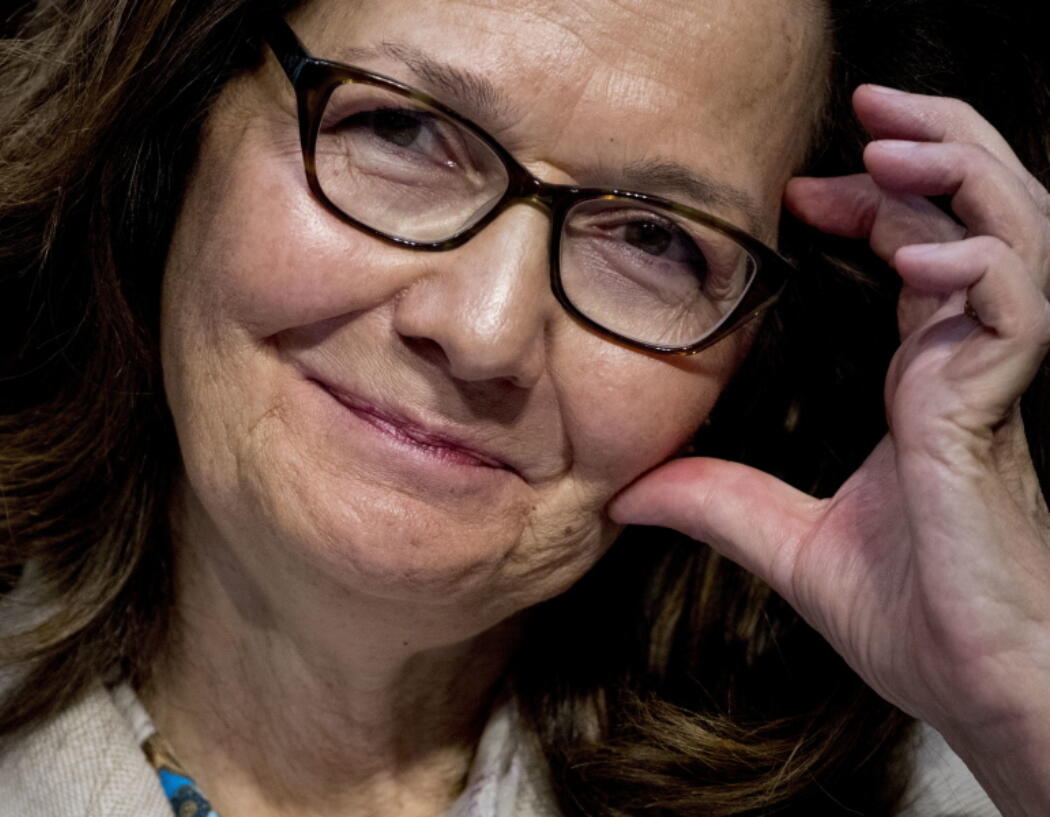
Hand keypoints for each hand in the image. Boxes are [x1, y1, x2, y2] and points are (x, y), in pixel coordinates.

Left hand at [609, 85, 1049, 813]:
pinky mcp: (1000, 415)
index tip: (805, 195)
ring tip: (889, 142)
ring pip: (1016, 237)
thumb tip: (625, 499)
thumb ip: (719, 507)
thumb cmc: (917, 622)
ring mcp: (992, 384)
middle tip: (867, 112)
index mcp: (931, 382)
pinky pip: (1018, 307)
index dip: (877, 207)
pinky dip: (981, 263)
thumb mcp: (789, 547)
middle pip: (980, 219)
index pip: (923, 254)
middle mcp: (969, 367)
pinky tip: (923, 251)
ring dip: (959, 175)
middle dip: (932, 149)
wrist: (980, 689)